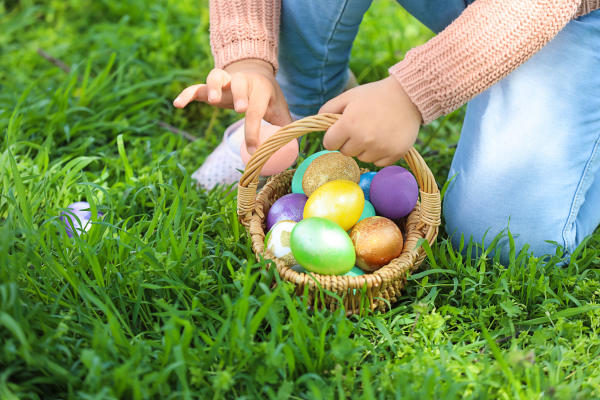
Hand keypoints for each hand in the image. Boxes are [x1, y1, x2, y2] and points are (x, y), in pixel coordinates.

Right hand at [173, 59, 291, 153]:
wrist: (256, 72)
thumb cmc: (268, 98)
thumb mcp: (280, 110)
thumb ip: (286, 129)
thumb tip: (293, 154)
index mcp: (261, 88)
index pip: (257, 108)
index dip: (255, 129)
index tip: (253, 149)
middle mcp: (243, 80)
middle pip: (239, 83)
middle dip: (240, 94)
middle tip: (240, 109)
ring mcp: (225, 80)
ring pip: (216, 76)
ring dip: (214, 87)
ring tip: (212, 101)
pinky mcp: (212, 85)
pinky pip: (197, 86)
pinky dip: (187, 92)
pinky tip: (178, 104)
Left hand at [319, 76, 421, 165]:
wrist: (409, 96)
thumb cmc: (375, 95)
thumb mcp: (349, 96)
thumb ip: (328, 108)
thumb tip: (317, 122)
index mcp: (349, 124)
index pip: (329, 143)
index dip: (334, 136)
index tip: (342, 130)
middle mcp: (363, 139)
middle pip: (345, 152)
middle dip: (349, 142)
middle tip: (361, 127)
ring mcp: (380, 148)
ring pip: (362, 158)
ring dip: (365, 148)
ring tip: (375, 131)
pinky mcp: (394, 154)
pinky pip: (378, 162)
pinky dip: (380, 153)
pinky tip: (385, 138)